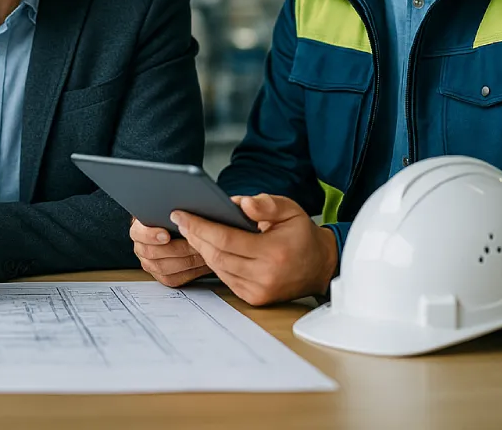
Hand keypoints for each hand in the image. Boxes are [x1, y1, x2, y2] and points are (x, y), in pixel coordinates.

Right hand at [130, 218, 211, 286]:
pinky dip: (189, 272)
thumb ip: (171, 212)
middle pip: (152, 253)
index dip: (151, 235)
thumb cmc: (171, 219)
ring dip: (186, 260)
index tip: (166, 235)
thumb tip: (180, 213)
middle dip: (177, 248)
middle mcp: (141, 248)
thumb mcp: (167, 211)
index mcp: (138, 230)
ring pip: (163, 268)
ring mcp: (150, 264)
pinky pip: (173, 279)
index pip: (139, 234)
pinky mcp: (162, 276)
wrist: (175, 230)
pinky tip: (201, 263)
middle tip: (193, 242)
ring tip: (201, 251)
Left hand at [172, 194, 337, 305]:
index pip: (225, 239)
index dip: (199, 226)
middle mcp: (265, 275)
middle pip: (216, 255)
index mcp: (273, 252)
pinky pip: (225, 278)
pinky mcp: (255, 298)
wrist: (320, 266)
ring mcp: (259, 290)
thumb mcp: (290, 210)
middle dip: (195, 236)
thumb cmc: (302, 235)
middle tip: (181, 221)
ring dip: (201, 249)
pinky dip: (214, 262)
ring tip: (191, 231)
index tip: (181, 214)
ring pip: (218, 268)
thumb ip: (266, 204)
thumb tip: (240, 203)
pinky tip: (207, 247)